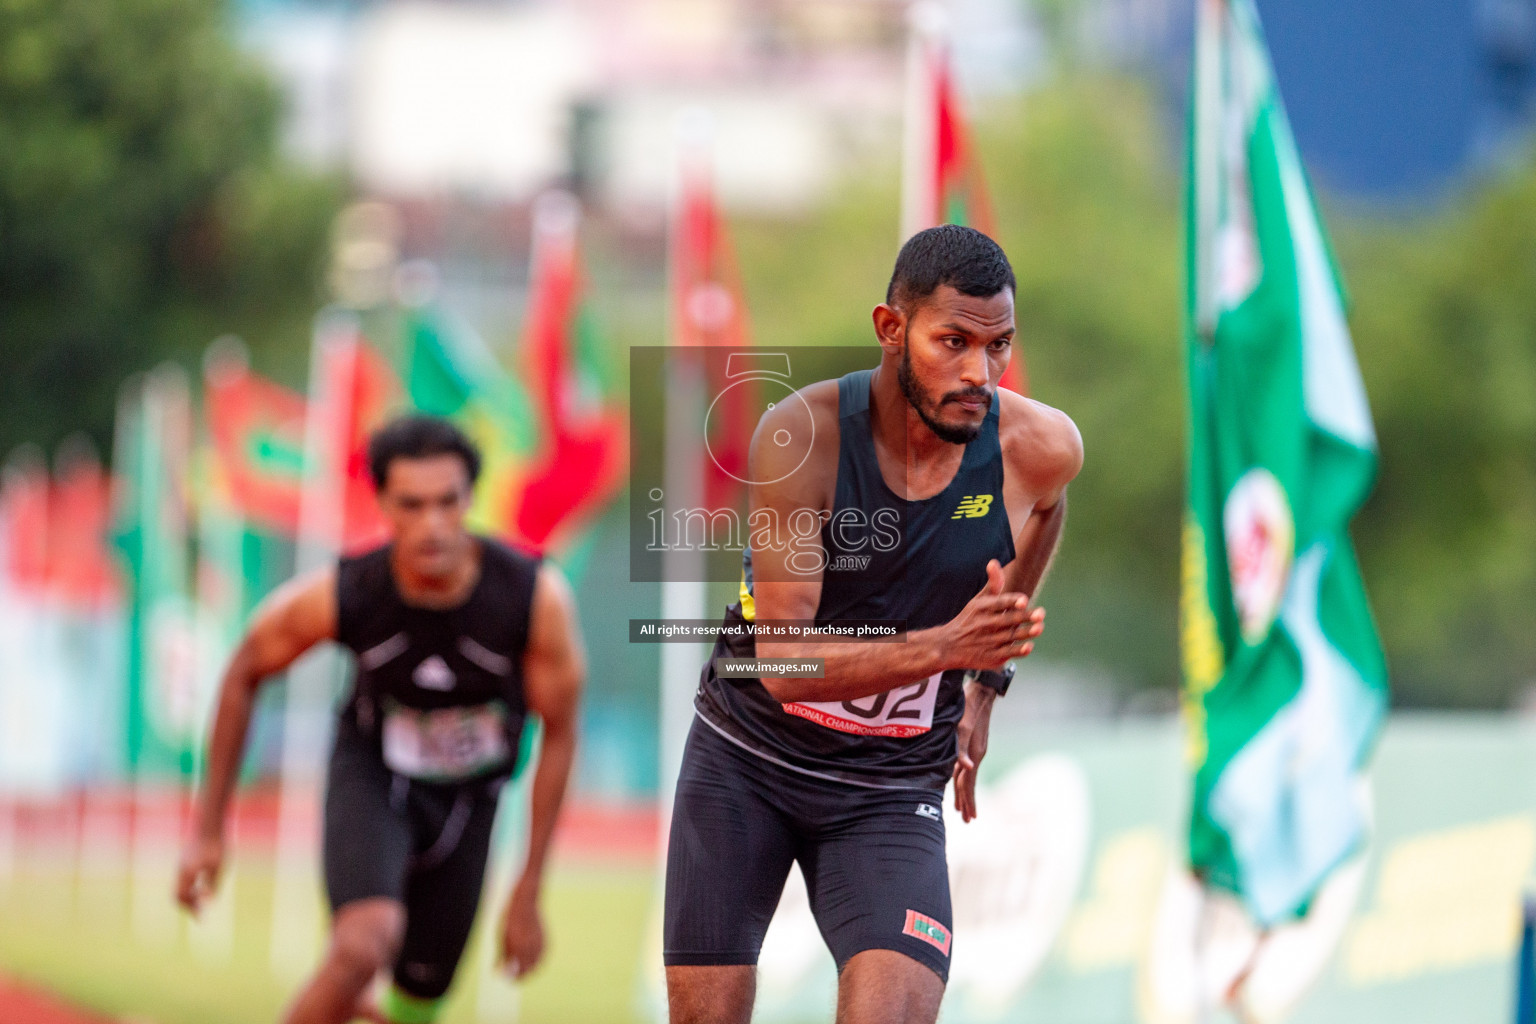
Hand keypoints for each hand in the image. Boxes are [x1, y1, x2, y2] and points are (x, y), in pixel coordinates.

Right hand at [175, 832, 223, 914]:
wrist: (209, 822)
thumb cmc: (215, 845)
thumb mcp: (218, 866)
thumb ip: (211, 885)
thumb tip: (208, 903)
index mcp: (186, 874)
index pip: (182, 898)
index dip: (191, 909)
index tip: (202, 919)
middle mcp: (181, 870)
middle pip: (178, 894)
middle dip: (188, 905)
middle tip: (201, 912)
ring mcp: (182, 863)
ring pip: (181, 885)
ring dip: (190, 896)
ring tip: (203, 901)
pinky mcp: (187, 857)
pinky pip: (185, 878)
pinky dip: (191, 886)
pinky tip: (203, 885)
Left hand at [499, 877, 545, 979]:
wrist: (525, 901)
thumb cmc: (509, 918)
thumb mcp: (501, 937)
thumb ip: (501, 956)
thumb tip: (497, 972)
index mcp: (517, 947)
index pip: (517, 972)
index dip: (511, 978)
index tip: (506, 979)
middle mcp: (530, 947)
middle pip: (528, 970)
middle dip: (521, 976)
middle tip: (513, 978)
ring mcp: (539, 943)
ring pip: (537, 964)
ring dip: (530, 969)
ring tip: (521, 969)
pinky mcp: (544, 939)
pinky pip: (542, 955)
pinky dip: (537, 960)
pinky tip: (530, 959)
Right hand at [940, 560, 1042, 670]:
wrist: (948, 646)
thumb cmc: (969, 619)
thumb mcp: (978, 600)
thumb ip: (992, 584)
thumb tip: (994, 562)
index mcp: (981, 608)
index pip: (999, 603)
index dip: (1012, 601)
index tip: (1024, 601)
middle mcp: (984, 624)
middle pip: (1008, 620)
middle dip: (1025, 617)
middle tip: (1040, 614)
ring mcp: (988, 642)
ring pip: (1011, 636)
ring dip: (1026, 632)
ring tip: (1039, 628)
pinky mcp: (991, 657)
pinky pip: (1008, 653)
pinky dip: (1019, 650)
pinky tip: (1029, 646)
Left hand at [952, 681, 996, 822]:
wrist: (982, 690)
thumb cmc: (969, 706)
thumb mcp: (962, 727)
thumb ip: (962, 748)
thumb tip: (967, 767)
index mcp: (975, 754)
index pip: (969, 783)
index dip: (968, 801)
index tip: (970, 817)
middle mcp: (977, 754)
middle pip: (969, 783)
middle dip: (967, 802)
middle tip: (968, 820)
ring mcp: (976, 749)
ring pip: (967, 775)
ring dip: (965, 792)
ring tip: (963, 808)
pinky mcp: (974, 743)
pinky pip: (966, 766)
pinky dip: (963, 777)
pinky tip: (959, 778)